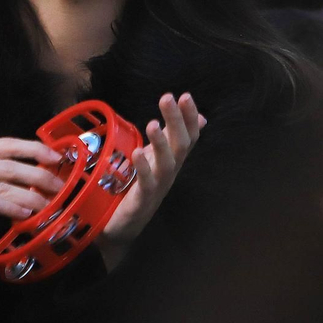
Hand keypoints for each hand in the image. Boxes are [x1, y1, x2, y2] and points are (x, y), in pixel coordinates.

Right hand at [0, 137, 63, 265]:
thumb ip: (6, 178)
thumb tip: (45, 175)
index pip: (6, 144)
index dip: (34, 149)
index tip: (57, 159)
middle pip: (8, 165)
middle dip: (39, 176)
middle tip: (59, 189)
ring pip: (2, 185)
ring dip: (30, 196)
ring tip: (48, 206)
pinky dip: (11, 207)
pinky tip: (25, 215)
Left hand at [96, 93, 205, 269]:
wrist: (121, 226)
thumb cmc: (138, 188)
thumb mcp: (156, 158)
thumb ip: (173, 137)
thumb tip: (201, 118)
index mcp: (172, 161)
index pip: (188, 136)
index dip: (188, 118)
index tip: (185, 96)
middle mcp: (169, 173)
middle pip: (180, 146)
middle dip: (176, 121)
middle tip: (169, 98)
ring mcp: (157, 188)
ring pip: (166, 164)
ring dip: (161, 143)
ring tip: (153, 124)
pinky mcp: (141, 201)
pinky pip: (145, 184)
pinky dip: (143, 169)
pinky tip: (137, 153)